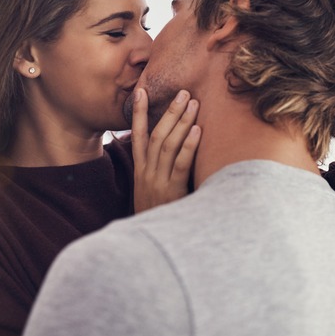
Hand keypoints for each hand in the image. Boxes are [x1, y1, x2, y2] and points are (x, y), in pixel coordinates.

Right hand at [131, 88, 200, 212]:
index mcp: (140, 171)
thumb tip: (168, 155)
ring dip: (181, 122)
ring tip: (193, 103)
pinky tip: (197, 130)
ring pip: (168, 144)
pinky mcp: (172, 191)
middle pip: (157, 135)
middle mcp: (147, 172)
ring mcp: (158, 181)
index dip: (138, 112)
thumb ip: (156, 174)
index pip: (138, 135)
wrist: (151, 245)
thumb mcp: (149, 194)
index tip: (140, 91)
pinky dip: (188, 145)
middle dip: (169, 112)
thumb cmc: (157, 217)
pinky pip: (180, 164)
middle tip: (183, 92)